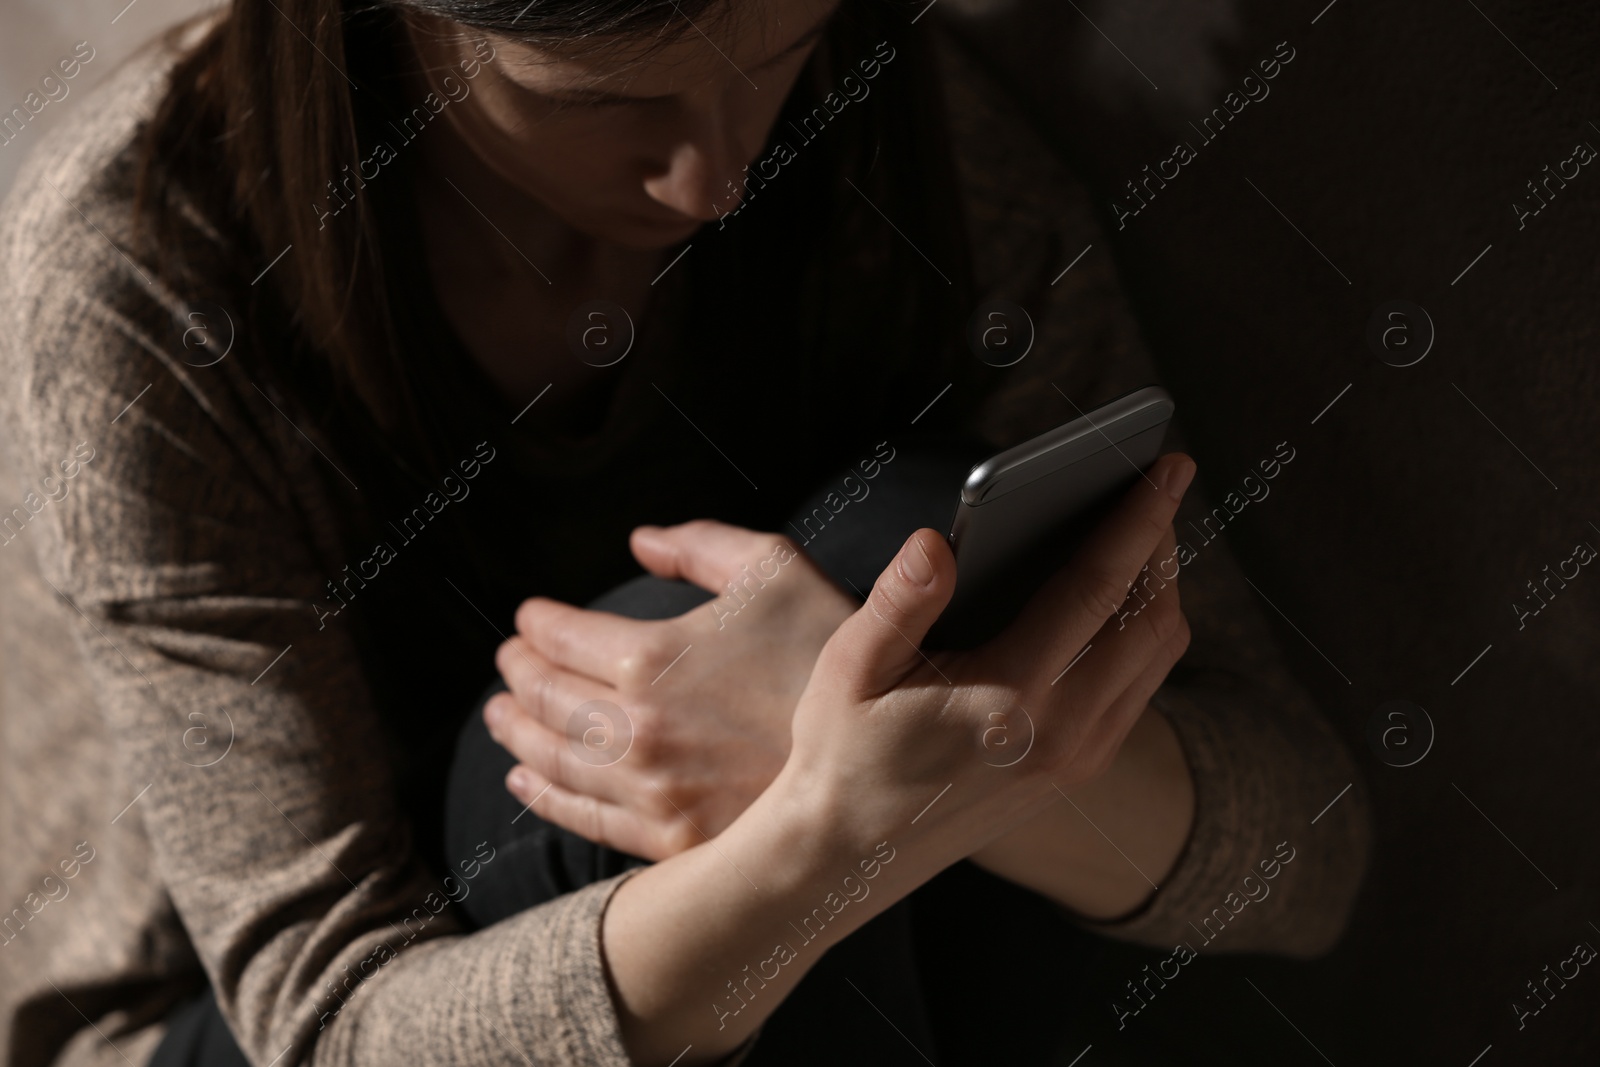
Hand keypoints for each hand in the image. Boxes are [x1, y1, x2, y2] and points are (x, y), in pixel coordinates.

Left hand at [485, 520, 855, 860]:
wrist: (885, 758)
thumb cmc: (832, 654)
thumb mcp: (777, 568)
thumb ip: (701, 544)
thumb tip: (639, 542)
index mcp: (651, 656)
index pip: (558, 635)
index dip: (534, 623)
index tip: (528, 618)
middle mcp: (634, 727)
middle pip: (542, 696)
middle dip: (517, 672)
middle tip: (510, 660)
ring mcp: (648, 790)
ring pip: (550, 757)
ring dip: (514, 730)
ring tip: (500, 715)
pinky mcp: (668, 838)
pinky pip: (582, 815)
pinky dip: (541, 793)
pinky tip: (524, 779)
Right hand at [775, 453, 1196, 884]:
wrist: (848, 852)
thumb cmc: (842, 752)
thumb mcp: (850, 669)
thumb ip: (899, 601)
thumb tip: (936, 540)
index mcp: (1009, 699)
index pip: (1098, 589)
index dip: (1138, 519)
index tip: (1168, 466)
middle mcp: (1062, 733)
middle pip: (1151, 619)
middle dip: (1162, 544)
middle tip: (1153, 488)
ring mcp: (1079, 759)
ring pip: (1158, 657)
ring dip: (1161, 590)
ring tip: (1141, 535)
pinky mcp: (1079, 771)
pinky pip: (1142, 688)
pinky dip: (1146, 633)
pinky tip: (1118, 601)